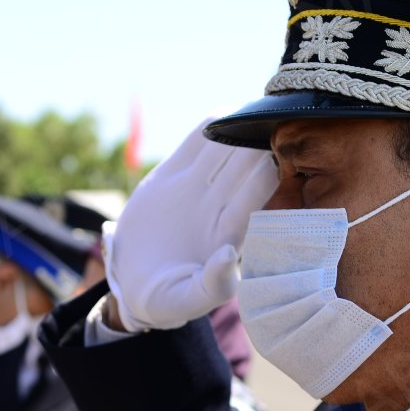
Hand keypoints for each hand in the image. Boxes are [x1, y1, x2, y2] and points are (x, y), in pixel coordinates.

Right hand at [103, 121, 278, 331]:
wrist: (130, 284)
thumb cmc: (165, 301)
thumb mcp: (184, 302)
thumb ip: (212, 286)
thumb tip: (229, 256)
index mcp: (231, 234)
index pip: (257, 197)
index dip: (269, 174)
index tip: (279, 154)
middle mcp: (220, 207)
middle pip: (247, 167)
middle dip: (260, 145)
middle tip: (272, 120)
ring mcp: (197, 189)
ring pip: (225, 150)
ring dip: (239, 131)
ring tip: (250, 109)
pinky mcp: (171, 176)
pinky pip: (195, 145)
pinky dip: (208, 128)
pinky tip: (220, 114)